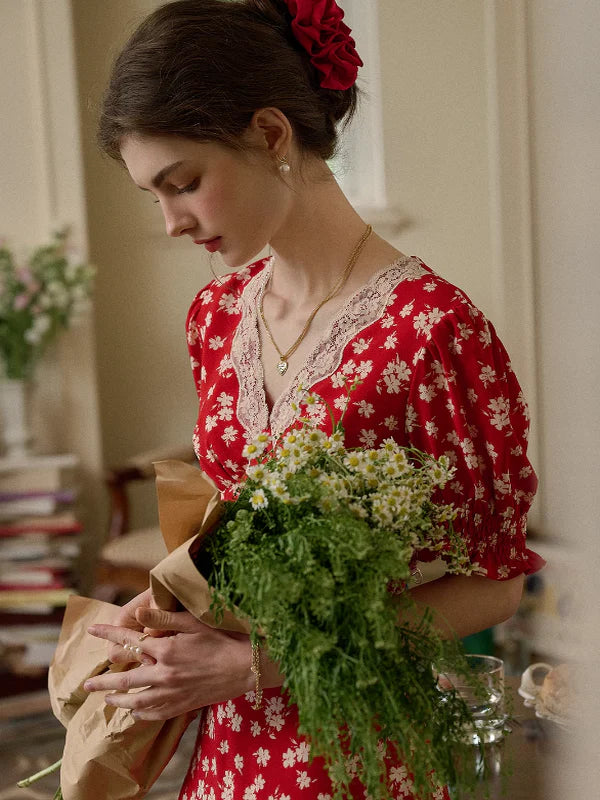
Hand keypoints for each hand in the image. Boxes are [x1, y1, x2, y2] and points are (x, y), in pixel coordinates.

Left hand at [85, 608, 254, 719]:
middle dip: (103, 682)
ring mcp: (173, 693)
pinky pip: (155, 714)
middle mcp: (165, 674)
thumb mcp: (194, 622)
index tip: (93, 630)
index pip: (129, 641)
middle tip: (86, 685)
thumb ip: (165, 618)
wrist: (245, 667)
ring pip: (137, 701)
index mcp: (166, 650)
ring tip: (107, 699)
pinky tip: (135, 713)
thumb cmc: (222, 638)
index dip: (109, 634)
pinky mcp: (182, 705)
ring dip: (119, 701)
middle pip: (126, 679)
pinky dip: (141, 714)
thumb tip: (140, 611)